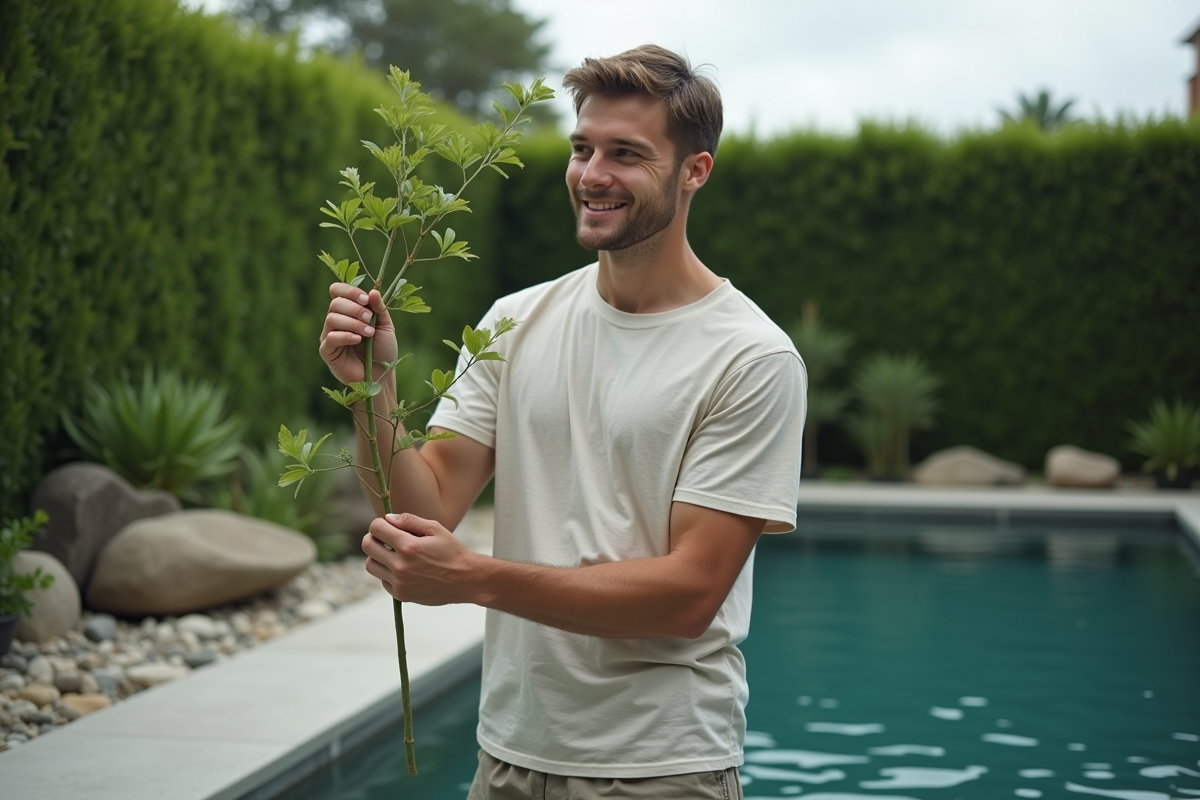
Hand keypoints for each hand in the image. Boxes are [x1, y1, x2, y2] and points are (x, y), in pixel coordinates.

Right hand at [318, 284, 397, 384]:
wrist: (381, 375)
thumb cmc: (383, 350)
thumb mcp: (386, 326)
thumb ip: (379, 308)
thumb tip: (373, 291)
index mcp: (348, 310)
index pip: (337, 291)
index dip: (349, 291)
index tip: (365, 299)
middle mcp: (336, 320)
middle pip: (335, 303)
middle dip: (355, 309)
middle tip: (370, 320)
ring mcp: (329, 335)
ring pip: (332, 318)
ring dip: (353, 323)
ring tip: (368, 333)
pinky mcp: (327, 351)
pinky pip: (330, 338)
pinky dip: (346, 336)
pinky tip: (358, 340)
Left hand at [362, 513, 478, 605]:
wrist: (466, 580)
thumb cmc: (452, 551)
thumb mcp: (435, 529)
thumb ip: (409, 520)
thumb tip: (387, 518)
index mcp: (409, 546)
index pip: (376, 529)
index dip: (379, 523)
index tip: (387, 525)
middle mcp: (400, 566)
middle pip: (368, 546)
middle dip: (373, 537)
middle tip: (385, 538)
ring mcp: (399, 583)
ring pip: (370, 565)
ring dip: (377, 556)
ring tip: (393, 553)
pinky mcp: (401, 595)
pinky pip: (382, 580)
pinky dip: (388, 572)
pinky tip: (404, 568)